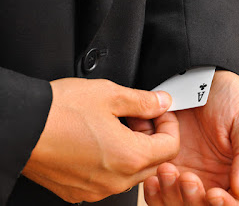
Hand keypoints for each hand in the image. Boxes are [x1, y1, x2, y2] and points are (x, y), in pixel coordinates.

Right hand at [22, 78, 179, 202]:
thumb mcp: (109, 95)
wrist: (20, 126)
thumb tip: (162, 102)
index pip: (171, 147)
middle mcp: (115, 180)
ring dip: (134, 148)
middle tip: (136, 116)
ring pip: (132, 171)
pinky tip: (100, 141)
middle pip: (154, 161)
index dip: (170, 125)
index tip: (160, 112)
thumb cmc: (59, 111)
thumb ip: (143, 101)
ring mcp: (97, 188)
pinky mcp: (80, 190)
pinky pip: (110, 178)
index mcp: (128, 157)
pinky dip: (114, 160)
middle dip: (152, 136)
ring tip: (116, 125)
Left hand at [128, 71, 238, 204]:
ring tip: (167, 169)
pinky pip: (156, 190)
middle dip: (193, 200)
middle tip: (188, 178)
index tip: (214, 195)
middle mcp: (209, 179)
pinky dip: (153, 191)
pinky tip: (151, 178)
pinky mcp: (164, 164)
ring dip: (170, 195)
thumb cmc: (229, 98)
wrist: (198, 78)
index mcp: (234, 174)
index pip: (234, 205)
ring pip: (176, 202)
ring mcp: (185, 173)